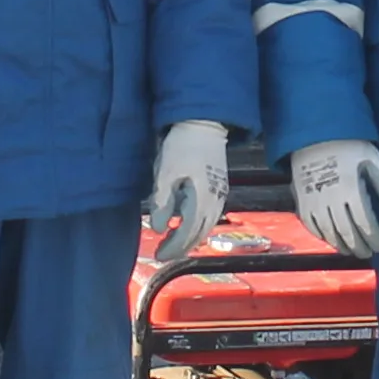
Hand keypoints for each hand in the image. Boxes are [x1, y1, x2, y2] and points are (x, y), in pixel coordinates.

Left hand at [144, 119, 228, 274]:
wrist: (204, 124)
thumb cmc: (182, 146)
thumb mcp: (165, 173)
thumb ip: (162, 202)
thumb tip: (157, 228)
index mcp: (201, 199)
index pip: (188, 232)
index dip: (173, 247)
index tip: (158, 255)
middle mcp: (215, 201)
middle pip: (200, 233)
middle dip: (181, 247)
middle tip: (162, 254)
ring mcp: (220, 194)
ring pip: (207, 226)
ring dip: (190, 238)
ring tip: (172, 243)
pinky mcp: (220, 187)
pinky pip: (211, 215)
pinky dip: (198, 226)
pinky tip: (186, 224)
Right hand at [289, 138, 378, 260]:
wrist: (315, 136)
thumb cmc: (349, 147)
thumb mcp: (373, 160)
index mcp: (351, 190)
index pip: (365, 223)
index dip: (374, 239)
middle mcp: (331, 200)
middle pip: (347, 232)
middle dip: (359, 246)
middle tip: (368, 254)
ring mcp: (313, 202)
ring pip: (328, 233)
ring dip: (341, 246)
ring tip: (351, 251)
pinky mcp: (301, 201)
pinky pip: (310, 226)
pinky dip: (322, 237)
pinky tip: (330, 240)